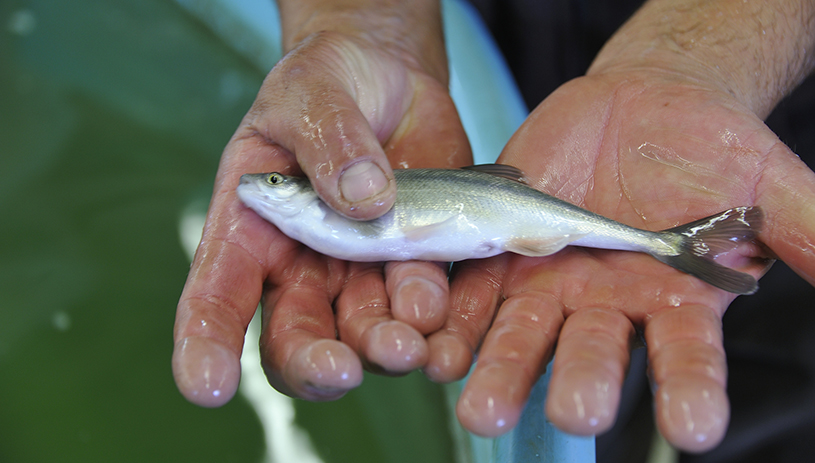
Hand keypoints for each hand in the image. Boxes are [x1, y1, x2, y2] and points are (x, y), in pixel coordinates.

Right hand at [172, 13, 471, 405]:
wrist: (390, 78)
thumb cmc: (326, 84)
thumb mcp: (312, 93)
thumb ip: (329, 140)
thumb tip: (365, 200)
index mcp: (254, 229)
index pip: (217, 294)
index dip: (206, 344)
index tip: (208, 384)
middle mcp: (305, 264)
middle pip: (298, 337)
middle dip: (316, 363)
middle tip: (340, 369)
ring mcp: (365, 270)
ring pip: (368, 331)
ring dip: (385, 346)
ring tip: (410, 342)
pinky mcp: (419, 260)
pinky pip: (430, 303)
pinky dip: (442, 323)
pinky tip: (449, 336)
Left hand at [425, 70, 814, 451]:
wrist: (643, 105)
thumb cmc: (710, 148)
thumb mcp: (763, 183)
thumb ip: (801, 227)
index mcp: (675, 300)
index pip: (688, 355)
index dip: (692, 389)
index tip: (696, 427)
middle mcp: (610, 306)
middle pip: (594, 354)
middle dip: (582, 383)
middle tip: (575, 415)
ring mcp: (552, 283)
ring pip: (523, 337)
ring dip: (502, 373)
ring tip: (483, 411)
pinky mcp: (504, 253)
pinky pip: (475, 294)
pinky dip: (457, 322)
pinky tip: (439, 348)